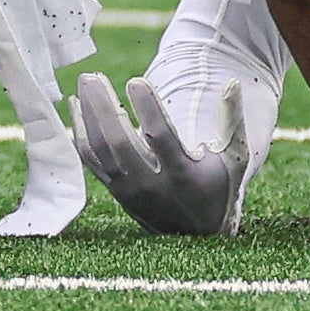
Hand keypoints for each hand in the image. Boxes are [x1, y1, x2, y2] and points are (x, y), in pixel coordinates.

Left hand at [75, 72, 260, 236]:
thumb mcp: (234, 158)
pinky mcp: (114, 189)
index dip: (147, 108)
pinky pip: (90, 159)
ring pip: (100, 149)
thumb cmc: (217, 187)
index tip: (136, 81)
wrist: (196, 234)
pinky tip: (75, 104)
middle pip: (119, 142)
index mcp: (183, 175)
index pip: (160, 138)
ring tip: (85, 82)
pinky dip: (79, 131)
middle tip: (93, 76)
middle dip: (104, 107)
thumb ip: (232, 120)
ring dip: (88, 114)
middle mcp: (152, 184)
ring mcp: (129, 189)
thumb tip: (232, 82)